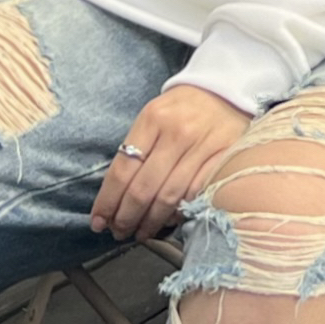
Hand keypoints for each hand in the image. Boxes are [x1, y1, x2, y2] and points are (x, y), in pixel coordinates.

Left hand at [90, 85, 251, 243]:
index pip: (122, 170)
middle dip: (126, 217)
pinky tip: (169, 221)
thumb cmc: (182, 108)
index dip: (107, 201)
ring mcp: (202, 147)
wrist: (226, 91)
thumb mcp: (153, 116)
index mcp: (152, 119)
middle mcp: (177, 133)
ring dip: (150, 222)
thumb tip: (115, 195)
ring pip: (169, 197)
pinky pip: (196, 195)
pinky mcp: (225, 158)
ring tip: (140, 232)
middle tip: (118, 232)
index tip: (98, 221)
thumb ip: (136, 149)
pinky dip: (180, 213)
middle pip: (143, 189)